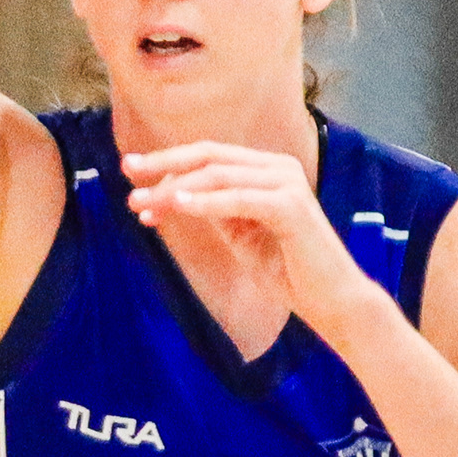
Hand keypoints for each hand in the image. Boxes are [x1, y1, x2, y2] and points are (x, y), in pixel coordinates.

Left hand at [123, 140, 375, 340]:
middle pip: (209, 155)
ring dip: (175, 188)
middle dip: (164, 163)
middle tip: (127, 172)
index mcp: (266, 169)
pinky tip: (177, 204)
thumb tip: (171, 194)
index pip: (209, 156)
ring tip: (143, 202)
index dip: (168, 160)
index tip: (130, 171)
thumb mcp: (240, 234)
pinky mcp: (291, 206)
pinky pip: (238, 199)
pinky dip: (206, 201)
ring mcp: (286, 183)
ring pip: (218, 175)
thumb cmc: (287, 270)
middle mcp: (278, 167)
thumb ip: (214, 209)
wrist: (330, 301)